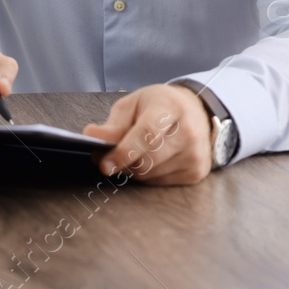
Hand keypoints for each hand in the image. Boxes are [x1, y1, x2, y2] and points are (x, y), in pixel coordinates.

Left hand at [81, 84, 211, 185]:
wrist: (195, 112)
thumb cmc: (158, 106)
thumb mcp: (132, 105)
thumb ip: (112, 124)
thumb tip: (91, 137)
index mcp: (171, 107)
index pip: (147, 134)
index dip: (123, 152)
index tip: (104, 165)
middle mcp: (189, 132)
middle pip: (147, 160)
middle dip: (121, 163)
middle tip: (107, 157)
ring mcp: (196, 154)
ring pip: (150, 175)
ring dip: (132, 169)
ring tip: (131, 153)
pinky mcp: (197, 172)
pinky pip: (160, 183)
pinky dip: (147, 175)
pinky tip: (149, 159)